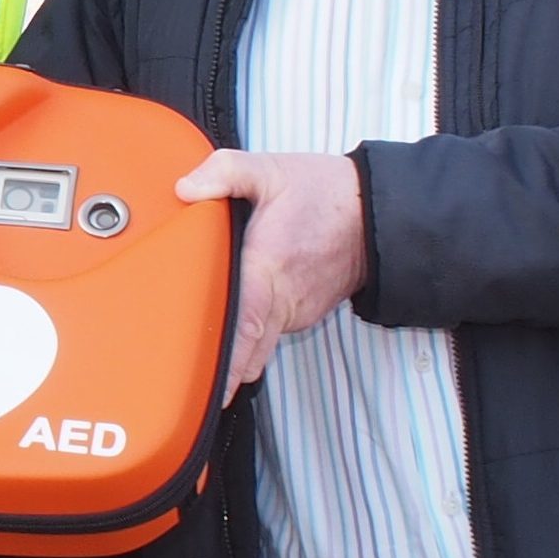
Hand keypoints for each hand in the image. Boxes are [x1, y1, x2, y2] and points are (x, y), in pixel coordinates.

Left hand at [177, 148, 368, 392]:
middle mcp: (283, 297)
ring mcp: (295, 310)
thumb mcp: (270, 170)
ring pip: (259, 344)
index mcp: (268, 266)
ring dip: (238, 353)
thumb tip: (185, 188)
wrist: (373, 212)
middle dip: (223, 369)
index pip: (244, 324)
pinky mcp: (303, 313)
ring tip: (207, 362)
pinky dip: (253, 337)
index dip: (228, 360)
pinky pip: (271, 332)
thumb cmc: (324, 192)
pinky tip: (236, 327)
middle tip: (192, 386)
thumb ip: (224, 172)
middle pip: (248, 349)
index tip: (212, 387)